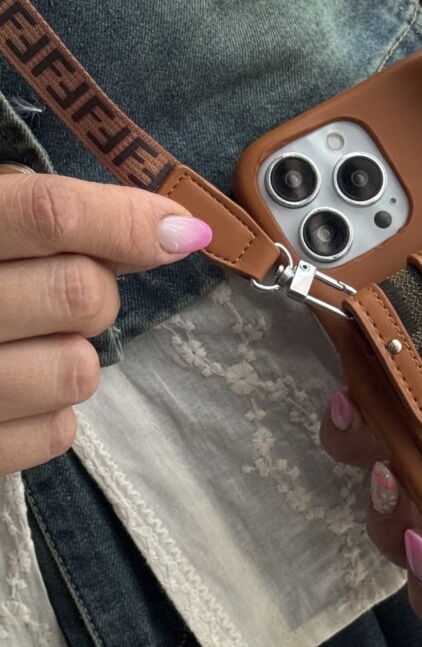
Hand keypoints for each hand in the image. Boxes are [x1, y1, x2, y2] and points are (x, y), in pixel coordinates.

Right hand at [0, 171, 211, 474]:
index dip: (127, 220)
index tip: (181, 233)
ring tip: (28, 344)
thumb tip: (176, 230)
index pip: (50, 214)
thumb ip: (50, 215)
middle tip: (63, 289)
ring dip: (74, 354)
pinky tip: (14, 390)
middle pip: (80, 293)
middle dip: (97, 289)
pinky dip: (53, 413)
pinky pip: (58, 433)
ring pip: (79, 370)